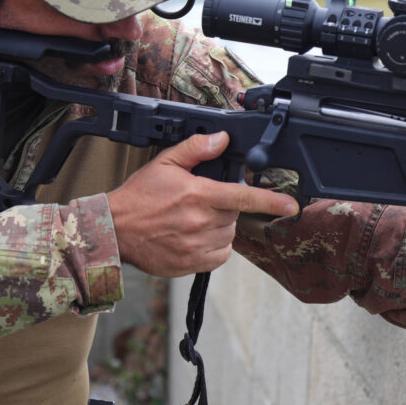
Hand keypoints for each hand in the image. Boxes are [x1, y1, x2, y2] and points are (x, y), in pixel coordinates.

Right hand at [108, 131, 297, 276]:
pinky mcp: (191, 264)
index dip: (271, 200)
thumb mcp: (165, 163)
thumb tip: (221, 139)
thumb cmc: (138, 197)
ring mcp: (197, 246)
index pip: (243, 197)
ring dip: (220, 227)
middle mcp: (201, 222)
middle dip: (225, 207)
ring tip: (194, 220)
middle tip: (202, 202)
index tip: (291, 204)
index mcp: (199, 195)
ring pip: (228, 235)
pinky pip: (220, 255)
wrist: (114, 231)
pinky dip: (215, 246)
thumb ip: (197, 149)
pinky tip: (196, 237)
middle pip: (234, 215)